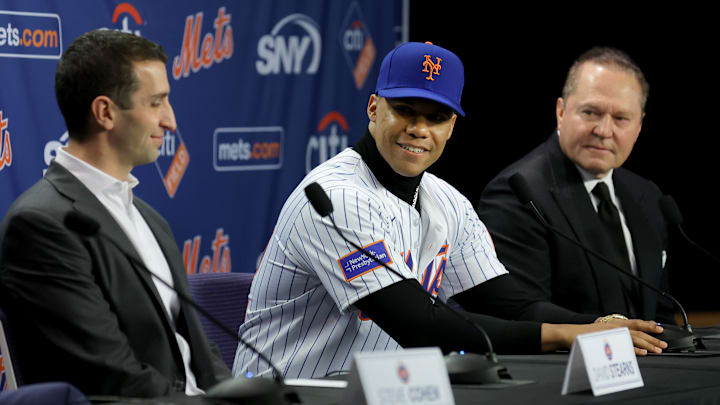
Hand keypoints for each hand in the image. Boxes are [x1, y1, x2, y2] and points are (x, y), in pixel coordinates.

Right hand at [541, 322, 666, 355]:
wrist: (567, 333)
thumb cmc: (582, 334)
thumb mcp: (599, 330)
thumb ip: (611, 333)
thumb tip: (622, 340)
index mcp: (613, 323)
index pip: (634, 322)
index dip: (648, 324)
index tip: (659, 328)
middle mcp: (614, 326)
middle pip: (638, 329)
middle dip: (652, 336)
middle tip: (664, 343)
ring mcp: (611, 333)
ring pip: (634, 337)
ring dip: (648, 344)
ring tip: (658, 349)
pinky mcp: (607, 341)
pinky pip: (625, 345)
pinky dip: (635, 349)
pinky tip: (643, 353)